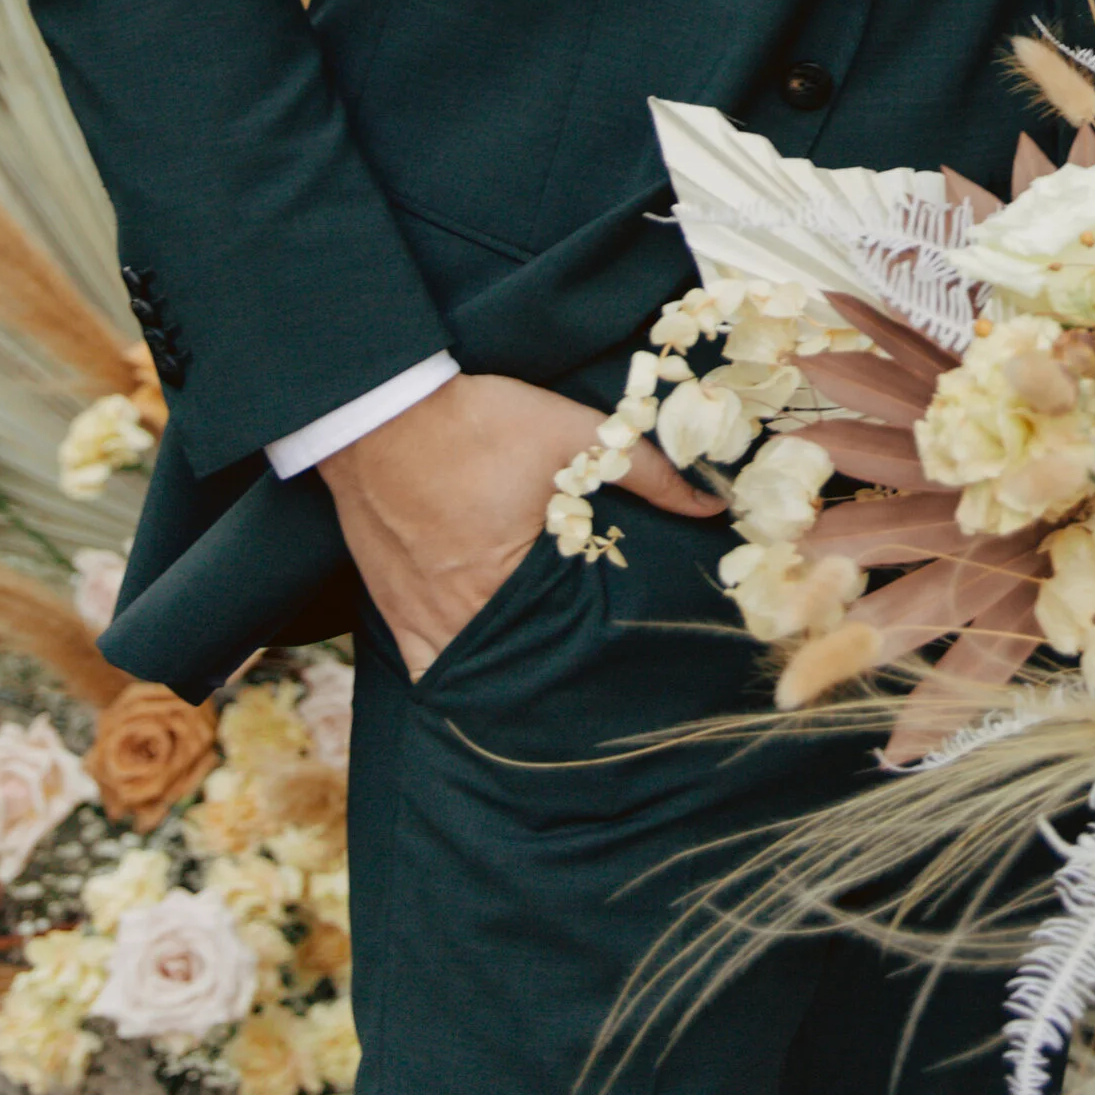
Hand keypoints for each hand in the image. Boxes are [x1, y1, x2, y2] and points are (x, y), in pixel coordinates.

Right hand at [321, 371, 720, 679]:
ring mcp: (421, 614)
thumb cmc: (479, 422)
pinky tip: (476, 679)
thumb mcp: (572, 433)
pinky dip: (450, 673)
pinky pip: (422, 664)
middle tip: (588, 680)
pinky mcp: (390, 605)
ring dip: (504, 674)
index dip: (596, 652)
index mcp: (511, 578)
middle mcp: (462, 610)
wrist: (381, 411)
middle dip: (552, 671)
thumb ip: (647, 472)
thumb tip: (712, 504)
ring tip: (540, 682)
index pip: (567, 639)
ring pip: (471, 672)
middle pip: (519, 663)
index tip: (623, 662)